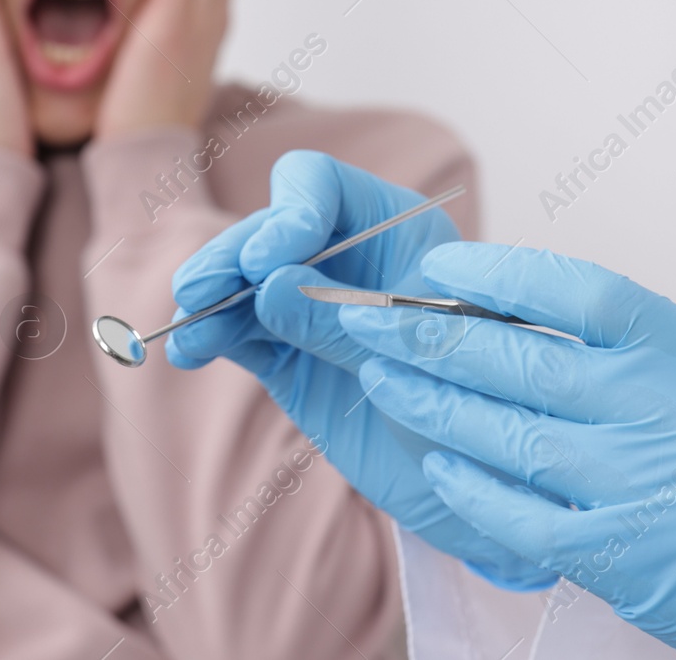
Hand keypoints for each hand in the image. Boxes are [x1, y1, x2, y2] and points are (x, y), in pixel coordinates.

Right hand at [167, 151, 557, 589]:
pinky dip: (210, 337)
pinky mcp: (287, 357)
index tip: (266, 261)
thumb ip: (340, 318)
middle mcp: (346, 258)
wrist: (487, 488)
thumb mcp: (420, 352)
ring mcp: (310, 308)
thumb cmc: (484, 405)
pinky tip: (188, 351)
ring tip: (189, 327)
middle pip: (269, 231)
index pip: (323, 187)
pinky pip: (239, 332)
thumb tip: (265, 284)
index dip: (288, 212)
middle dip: (232, 256)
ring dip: (211, 297)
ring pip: (243, 282)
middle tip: (202, 289)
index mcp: (397, 231)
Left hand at [344, 242, 675, 659]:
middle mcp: (669, 411)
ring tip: (384, 378)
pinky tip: (436, 464)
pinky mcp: (624, 559)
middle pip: (521, 357)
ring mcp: (644, 487)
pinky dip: (469, 488)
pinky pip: (520, 514)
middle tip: (373, 322)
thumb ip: (651, 353)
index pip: (579, 290)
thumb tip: (533, 317)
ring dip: (433, 404)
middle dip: (432, 336)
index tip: (438, 266)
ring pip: (506, 433)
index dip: (498, 272)